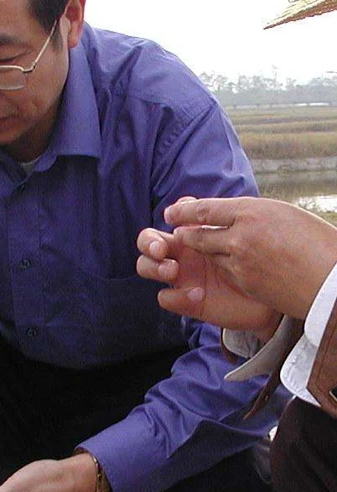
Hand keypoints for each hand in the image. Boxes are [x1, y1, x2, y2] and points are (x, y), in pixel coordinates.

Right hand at [136, 224, 280, 336]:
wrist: (277, 290)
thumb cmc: (262, 257)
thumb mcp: (244, 230)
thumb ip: (219, 218)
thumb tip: (191, 204)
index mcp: (194, 234)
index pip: (172, 218)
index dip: (168, 217)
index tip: (174, 217)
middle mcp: (183, 254)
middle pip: (148, 243)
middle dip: (148, 243)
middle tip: (161, 250)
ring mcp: (183, 277)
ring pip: (148, 267)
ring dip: (154, 267)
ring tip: (174, 271)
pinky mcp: (186, 301)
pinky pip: (165, 298)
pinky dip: (177, 296)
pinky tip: (199, 294)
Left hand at [160, 196, 336, 320]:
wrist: (329, 280)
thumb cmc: (316, 242)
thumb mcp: (284, 215)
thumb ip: (255, 215)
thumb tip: (233, 215)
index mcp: (253, 211)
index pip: (206, 209)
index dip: (184, 211)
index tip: (170, 212)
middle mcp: (240, 236)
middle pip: (200, 234)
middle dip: (186, 234)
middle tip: (176, 232)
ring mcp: (239, 261)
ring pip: (210, 254)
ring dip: (204, 250)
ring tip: (198, 246)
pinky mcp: (242, 282)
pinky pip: (224, 271)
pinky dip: (222, 266)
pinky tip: (225, 264)